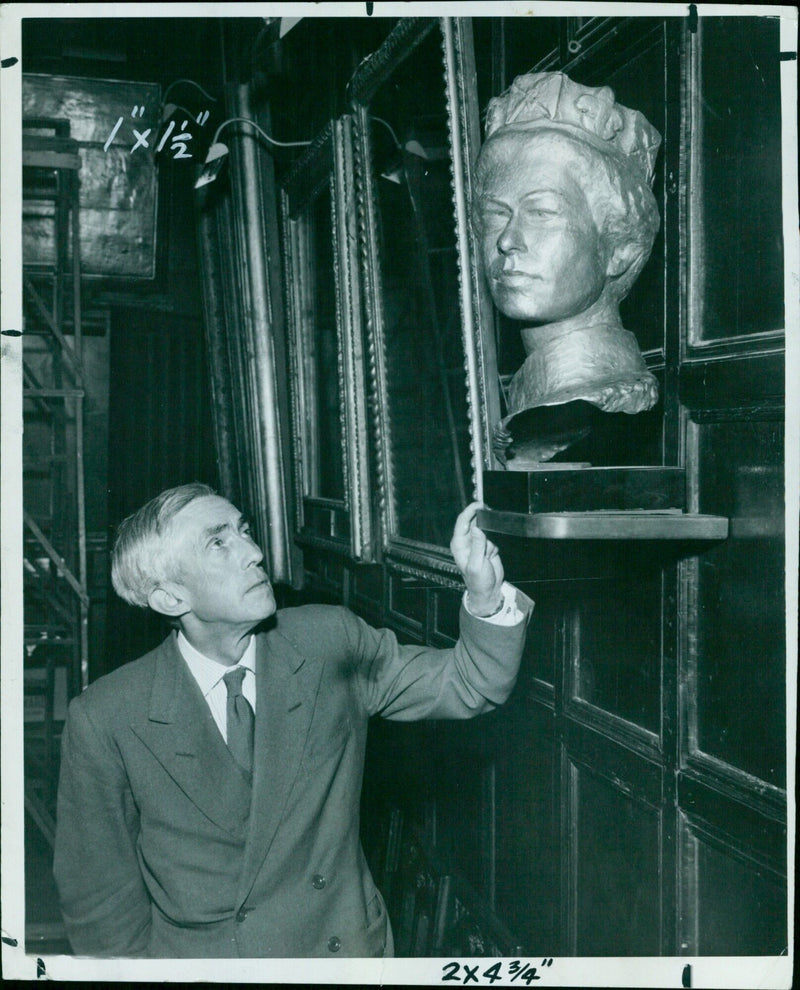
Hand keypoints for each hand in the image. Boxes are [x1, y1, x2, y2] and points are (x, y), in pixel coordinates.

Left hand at [450, 502, 503, 616]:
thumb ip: (478, 545)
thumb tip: (476, 528)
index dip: (470, 510)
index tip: (480, 504)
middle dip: (484, 527)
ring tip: (488, 555)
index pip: (462, 521)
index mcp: (459, 544)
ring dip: (490, 540)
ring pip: (486, 530)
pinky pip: (493, 538)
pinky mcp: (486, 546)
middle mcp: (466, 541)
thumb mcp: (477, 564)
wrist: (488, 591)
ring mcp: (476, 543)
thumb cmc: (478, 581)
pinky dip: (494, 545)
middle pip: (475, 522)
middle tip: (488, 536)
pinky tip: (491, 556)